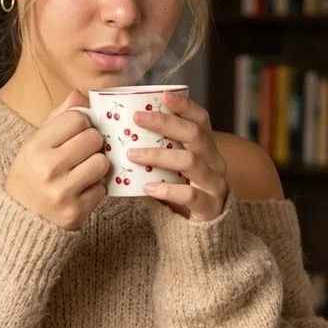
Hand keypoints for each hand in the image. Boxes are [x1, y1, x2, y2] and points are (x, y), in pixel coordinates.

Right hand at [4, 90, 108, 230]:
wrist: (19, 220)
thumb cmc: (30, 176)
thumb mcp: (34, 144)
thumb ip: (57, 119)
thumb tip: (79, 93)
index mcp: (35, 147)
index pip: (77, 118)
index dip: (82, 123)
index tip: (77, 132)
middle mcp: (48, 168)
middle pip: (93, 138)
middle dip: (93, 143)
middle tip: (82, 152)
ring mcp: (63, 191)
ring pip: (102, 162)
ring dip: (97, 165)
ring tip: (83, 171)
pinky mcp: (76, 211)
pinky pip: (102, 189)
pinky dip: (95, 189)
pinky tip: (81, 190)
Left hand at [126, 90, 228, 221]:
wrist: (199, 233)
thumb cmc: (178, 193)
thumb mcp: (168, 169)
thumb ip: (151, 150)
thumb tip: (113, 131)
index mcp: (205, 148)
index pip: (201, 119)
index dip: (185, 105)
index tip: (164, 94)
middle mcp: (214, 161)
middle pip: (195, 135)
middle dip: (166, 123)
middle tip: (137, 118)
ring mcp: (214, 184)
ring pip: (190, 162)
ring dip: (159, 155)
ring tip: (132, 154)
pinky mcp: (209, 207)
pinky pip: (189, 194)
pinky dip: (166, 189)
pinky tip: (146, 187)